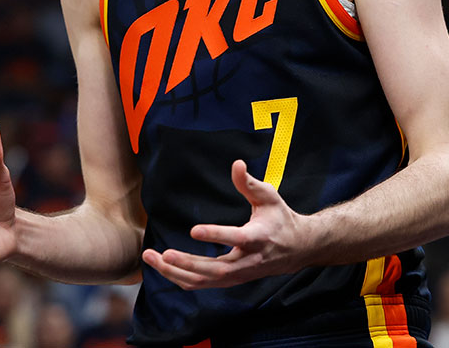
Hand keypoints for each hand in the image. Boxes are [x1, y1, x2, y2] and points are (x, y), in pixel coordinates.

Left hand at [142, 160, 310, 289]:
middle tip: (162, 254)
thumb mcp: (269, 197)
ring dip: (175, 272)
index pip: (235, 238)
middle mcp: (247, 260)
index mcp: (258, 237)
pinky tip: (163, 268)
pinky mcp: (231, 280)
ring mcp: (238, 274)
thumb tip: (236, 164)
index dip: (215, 235)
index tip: (193, 230)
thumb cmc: (280, 219)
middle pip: (214, 268)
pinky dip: (181, 278)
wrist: (297, 250)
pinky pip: (203, 284)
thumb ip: (249, 183)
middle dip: (186, 263)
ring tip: (151, 258)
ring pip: (204, 281)